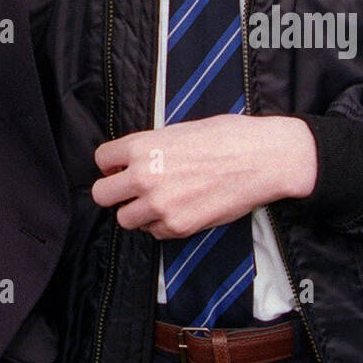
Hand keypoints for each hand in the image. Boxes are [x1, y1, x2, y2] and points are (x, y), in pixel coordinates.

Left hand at [91, 117, 317, 239]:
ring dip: (136, 212)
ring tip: (157, 201)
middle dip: (113, 192)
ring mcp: (160, 205)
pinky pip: (153, 232)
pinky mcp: (178, 227)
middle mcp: (144, 177)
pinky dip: (161, 225)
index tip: (120, 168)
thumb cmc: (226, 137)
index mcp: (142, 146)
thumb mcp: (179, 130)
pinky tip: (179, 209)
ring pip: (124, 219)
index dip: (111, 165)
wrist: (260, 159)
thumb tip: (134, 159)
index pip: (101, 159)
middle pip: (102, 194)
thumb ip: (150, 147)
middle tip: (129, 190)